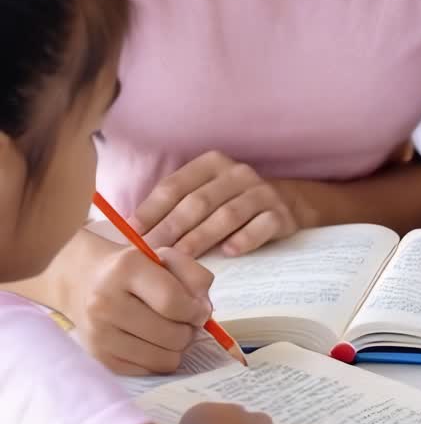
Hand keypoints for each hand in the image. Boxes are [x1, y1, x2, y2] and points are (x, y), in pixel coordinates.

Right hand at [69, 231, 213, 374]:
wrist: (83, 280)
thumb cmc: (132, 269)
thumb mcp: (164, 258)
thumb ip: (194, 277)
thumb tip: (204, 311)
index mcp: (126, 268)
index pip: (172, 301)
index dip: (196, 311)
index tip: (200, 311)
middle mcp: (106, 302)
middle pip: (171, 335)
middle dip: (188, 330)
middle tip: (184, 321)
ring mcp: (99, 333)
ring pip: (162, 359)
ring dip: (176, 348)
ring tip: (171, 331)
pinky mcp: (99, 357)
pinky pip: (147, 371)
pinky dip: (158, 359)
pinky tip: (153, 342)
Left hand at [132, 152, 298, 257]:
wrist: (287, 204)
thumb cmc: (230, 204)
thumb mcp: (203, 196)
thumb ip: (174, 208)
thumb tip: (130, 232)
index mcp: (211, 164)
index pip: (175, 185)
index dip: (152, 209)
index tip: (132, 232)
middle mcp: (237, 173)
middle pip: (199, 201)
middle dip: (172, 228)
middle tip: (152, 252)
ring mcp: (262, 193)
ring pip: (227, 215)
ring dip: (202, 237)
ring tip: (182, 258)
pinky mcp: (281, 214)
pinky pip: (262, 226)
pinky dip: (245, 238)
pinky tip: (229, 252)